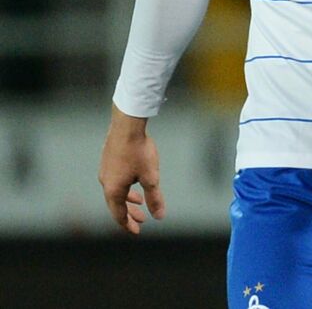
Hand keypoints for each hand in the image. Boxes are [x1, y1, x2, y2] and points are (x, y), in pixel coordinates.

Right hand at [97, 106, 165, 235]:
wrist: (127, 126)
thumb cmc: (139, 151)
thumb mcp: (151, 177)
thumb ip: (154, 197)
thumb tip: (159, 216)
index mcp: (113, 190)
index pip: (119, 215)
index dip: (128, 225)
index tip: (137, 232)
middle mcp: (105, 183)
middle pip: (116, 205)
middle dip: (129, 214)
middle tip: (142, 220)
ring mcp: (105, 171)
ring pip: (116, 192)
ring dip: (128, 200)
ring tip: (139, 202)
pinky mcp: (108, 161)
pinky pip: (116, 181)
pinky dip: (125, 188)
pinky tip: (135, 181)